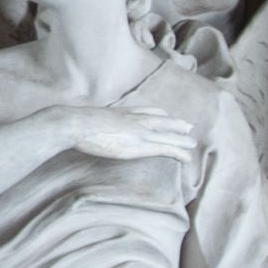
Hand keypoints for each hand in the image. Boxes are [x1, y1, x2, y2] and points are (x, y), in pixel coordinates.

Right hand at [66, 102, 186, 160]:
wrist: (75, 124)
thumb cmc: (74, 123)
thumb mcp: (86, 118)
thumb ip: (93, 121)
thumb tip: (83, 123)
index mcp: (121, 112)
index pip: (144, 110)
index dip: (157, 114)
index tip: (164, 114)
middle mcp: (133, 119)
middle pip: (160, 120)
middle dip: (175, 124)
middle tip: (188, 126)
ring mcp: (138, 131)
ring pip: (167, 135)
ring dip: (181, 139)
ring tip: (193, 143)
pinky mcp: (140, 145)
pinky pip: (166, 148)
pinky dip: (178, 152)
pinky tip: (187, 157)